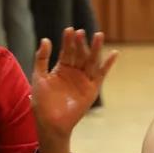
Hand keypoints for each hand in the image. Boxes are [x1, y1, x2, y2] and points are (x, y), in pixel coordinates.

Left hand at [31, 28, 117, 142]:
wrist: (50, 122)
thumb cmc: (42, 102)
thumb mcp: (39, 77)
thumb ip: (42, 58)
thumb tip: (45, 39)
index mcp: (61, 68)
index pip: (66, 51)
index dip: (67, 41)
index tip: (69, 30)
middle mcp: (74, 72)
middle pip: (79, 54)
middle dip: (80, 43)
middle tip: (80, 32)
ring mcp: (84, 80)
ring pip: (91, 61)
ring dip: (95, 48)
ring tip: (98, 35)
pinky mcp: (92, 89)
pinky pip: (101, 74)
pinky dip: (108, 64)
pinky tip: (114, 53)